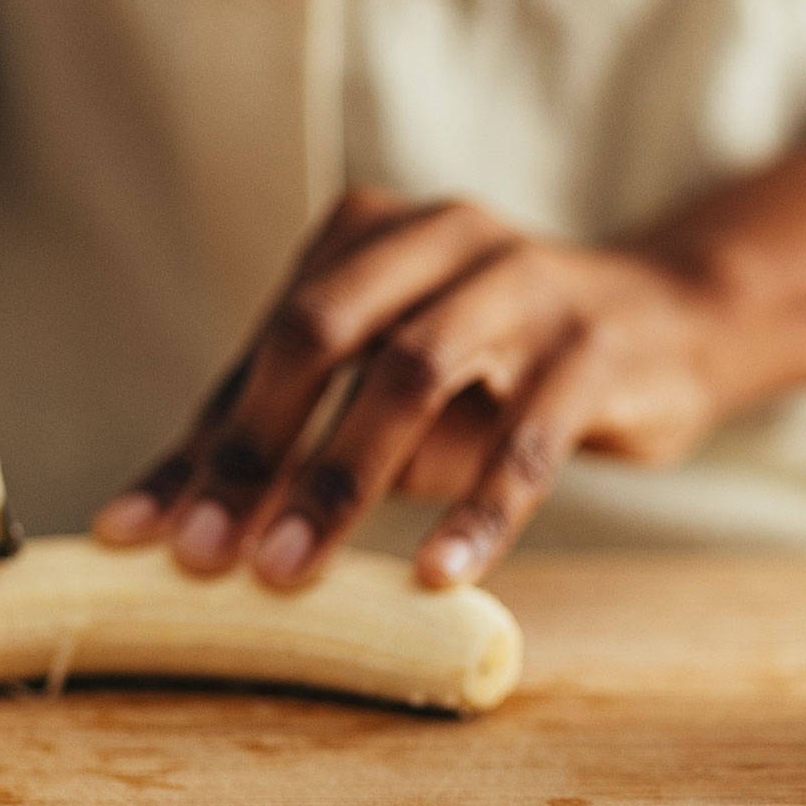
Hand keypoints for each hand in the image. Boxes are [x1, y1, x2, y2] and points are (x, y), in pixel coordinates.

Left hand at [93, 189, 739, 588]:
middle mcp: (444, 236)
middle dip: (256, 449)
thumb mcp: (394, 374)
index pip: (268, 344)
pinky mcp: (595, 349)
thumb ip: (300, 430)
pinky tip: (438, 573)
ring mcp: (526, 284)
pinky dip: (476, 509)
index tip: (139, 537)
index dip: (202, 442)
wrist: (666, 324)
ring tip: (290, 573)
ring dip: (342, 478)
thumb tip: (176, 531)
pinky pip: (527, 437)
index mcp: (372, 231)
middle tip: (210, 559)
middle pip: (323, 332)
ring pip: (415, 371)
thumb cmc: (497, 360)